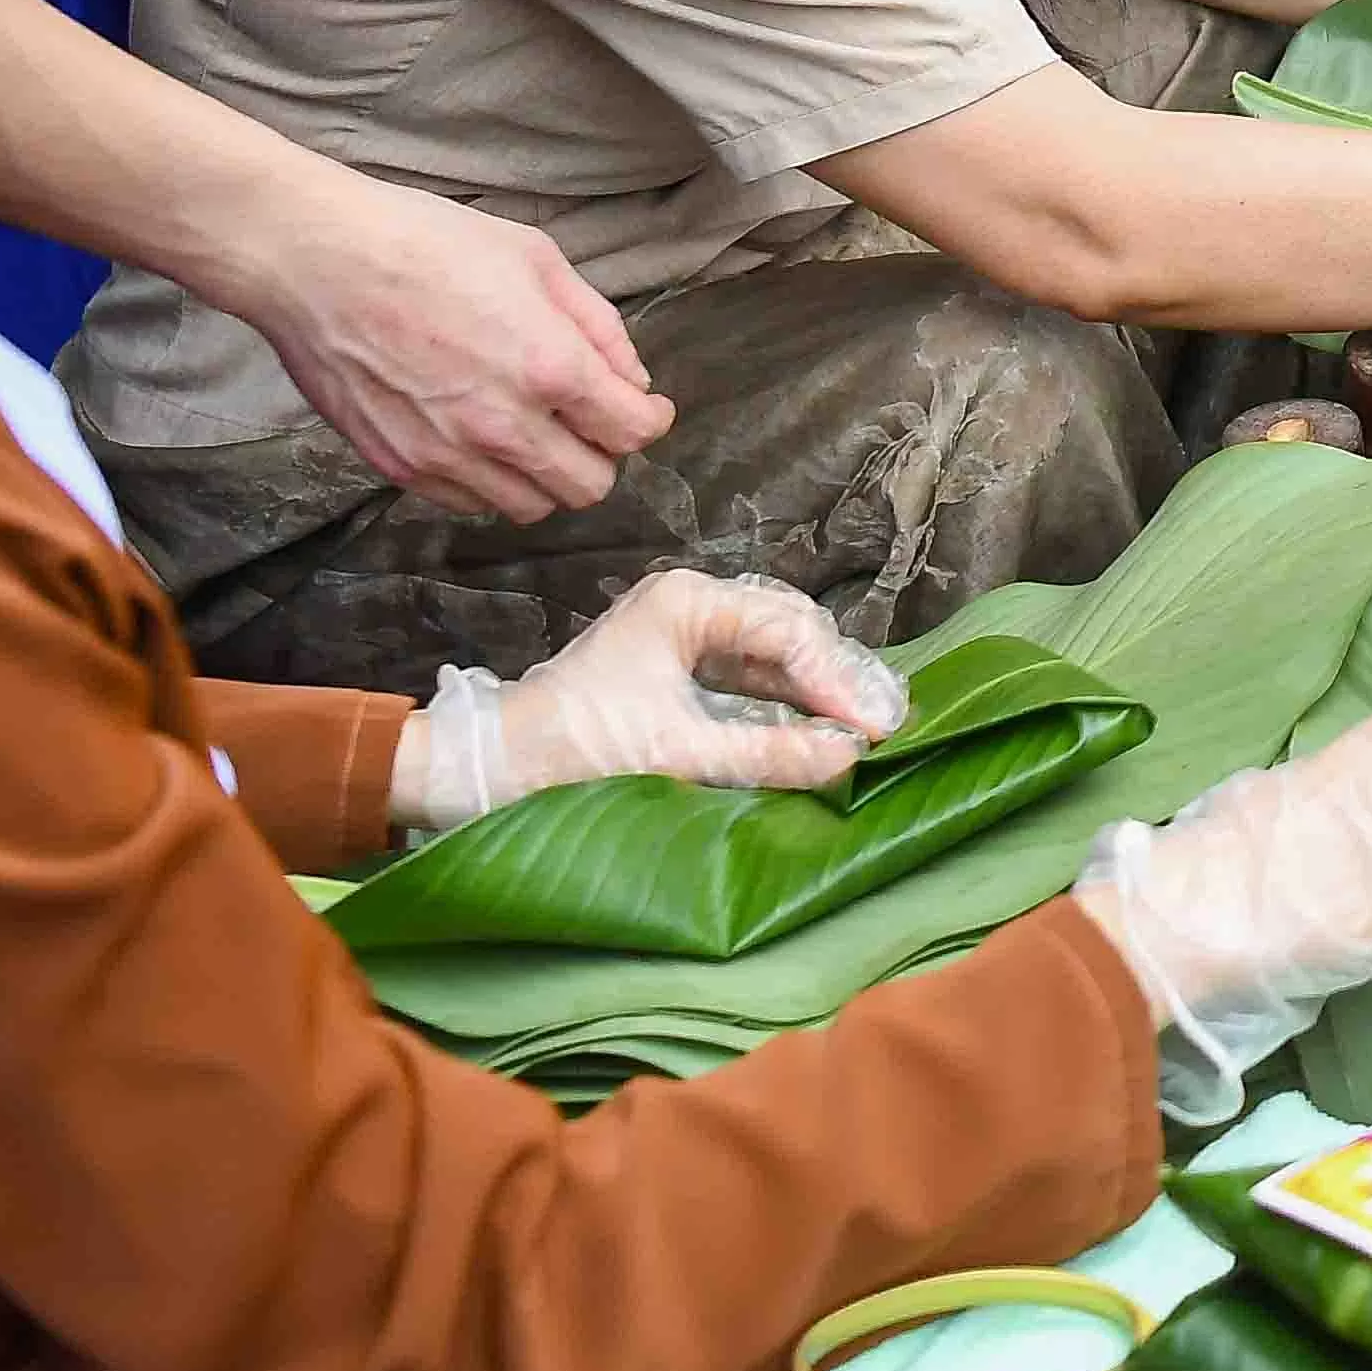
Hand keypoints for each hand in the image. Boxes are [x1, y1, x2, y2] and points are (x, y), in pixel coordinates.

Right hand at [233, 182, 674, 520]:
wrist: (317, 261)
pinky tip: (476, 435)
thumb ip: (596, 325)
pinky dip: (486, 480)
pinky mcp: (397, 467)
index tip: (642, 406)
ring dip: (543, 475)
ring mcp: (446, 455)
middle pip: (587, 487)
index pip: (631, 433)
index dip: (648, 419)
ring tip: (530, 429)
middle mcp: (503, 427)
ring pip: (528, 506)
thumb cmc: (426, 242)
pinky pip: (467, 502)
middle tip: (586, 419)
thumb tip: (631, 379)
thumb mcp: (535, 258)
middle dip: (600, 454)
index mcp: (549, 368)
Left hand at [392, 564, 904, 829]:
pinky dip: (784, 701)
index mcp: (687, 601)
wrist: (490, 769)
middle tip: (880, 726)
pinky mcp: (678, 667)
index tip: (874, 728)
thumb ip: (767, 751)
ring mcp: (683, 633)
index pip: (787, 629)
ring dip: (814, 690)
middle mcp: (690, 603)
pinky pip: (749, 674)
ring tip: (860, 728)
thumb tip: (849, 755)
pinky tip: (814, 728)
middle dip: (834, 678)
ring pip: (773, 651)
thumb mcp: (676, 752)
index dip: (835, 680)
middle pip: (788, 629)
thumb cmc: (574, 749)